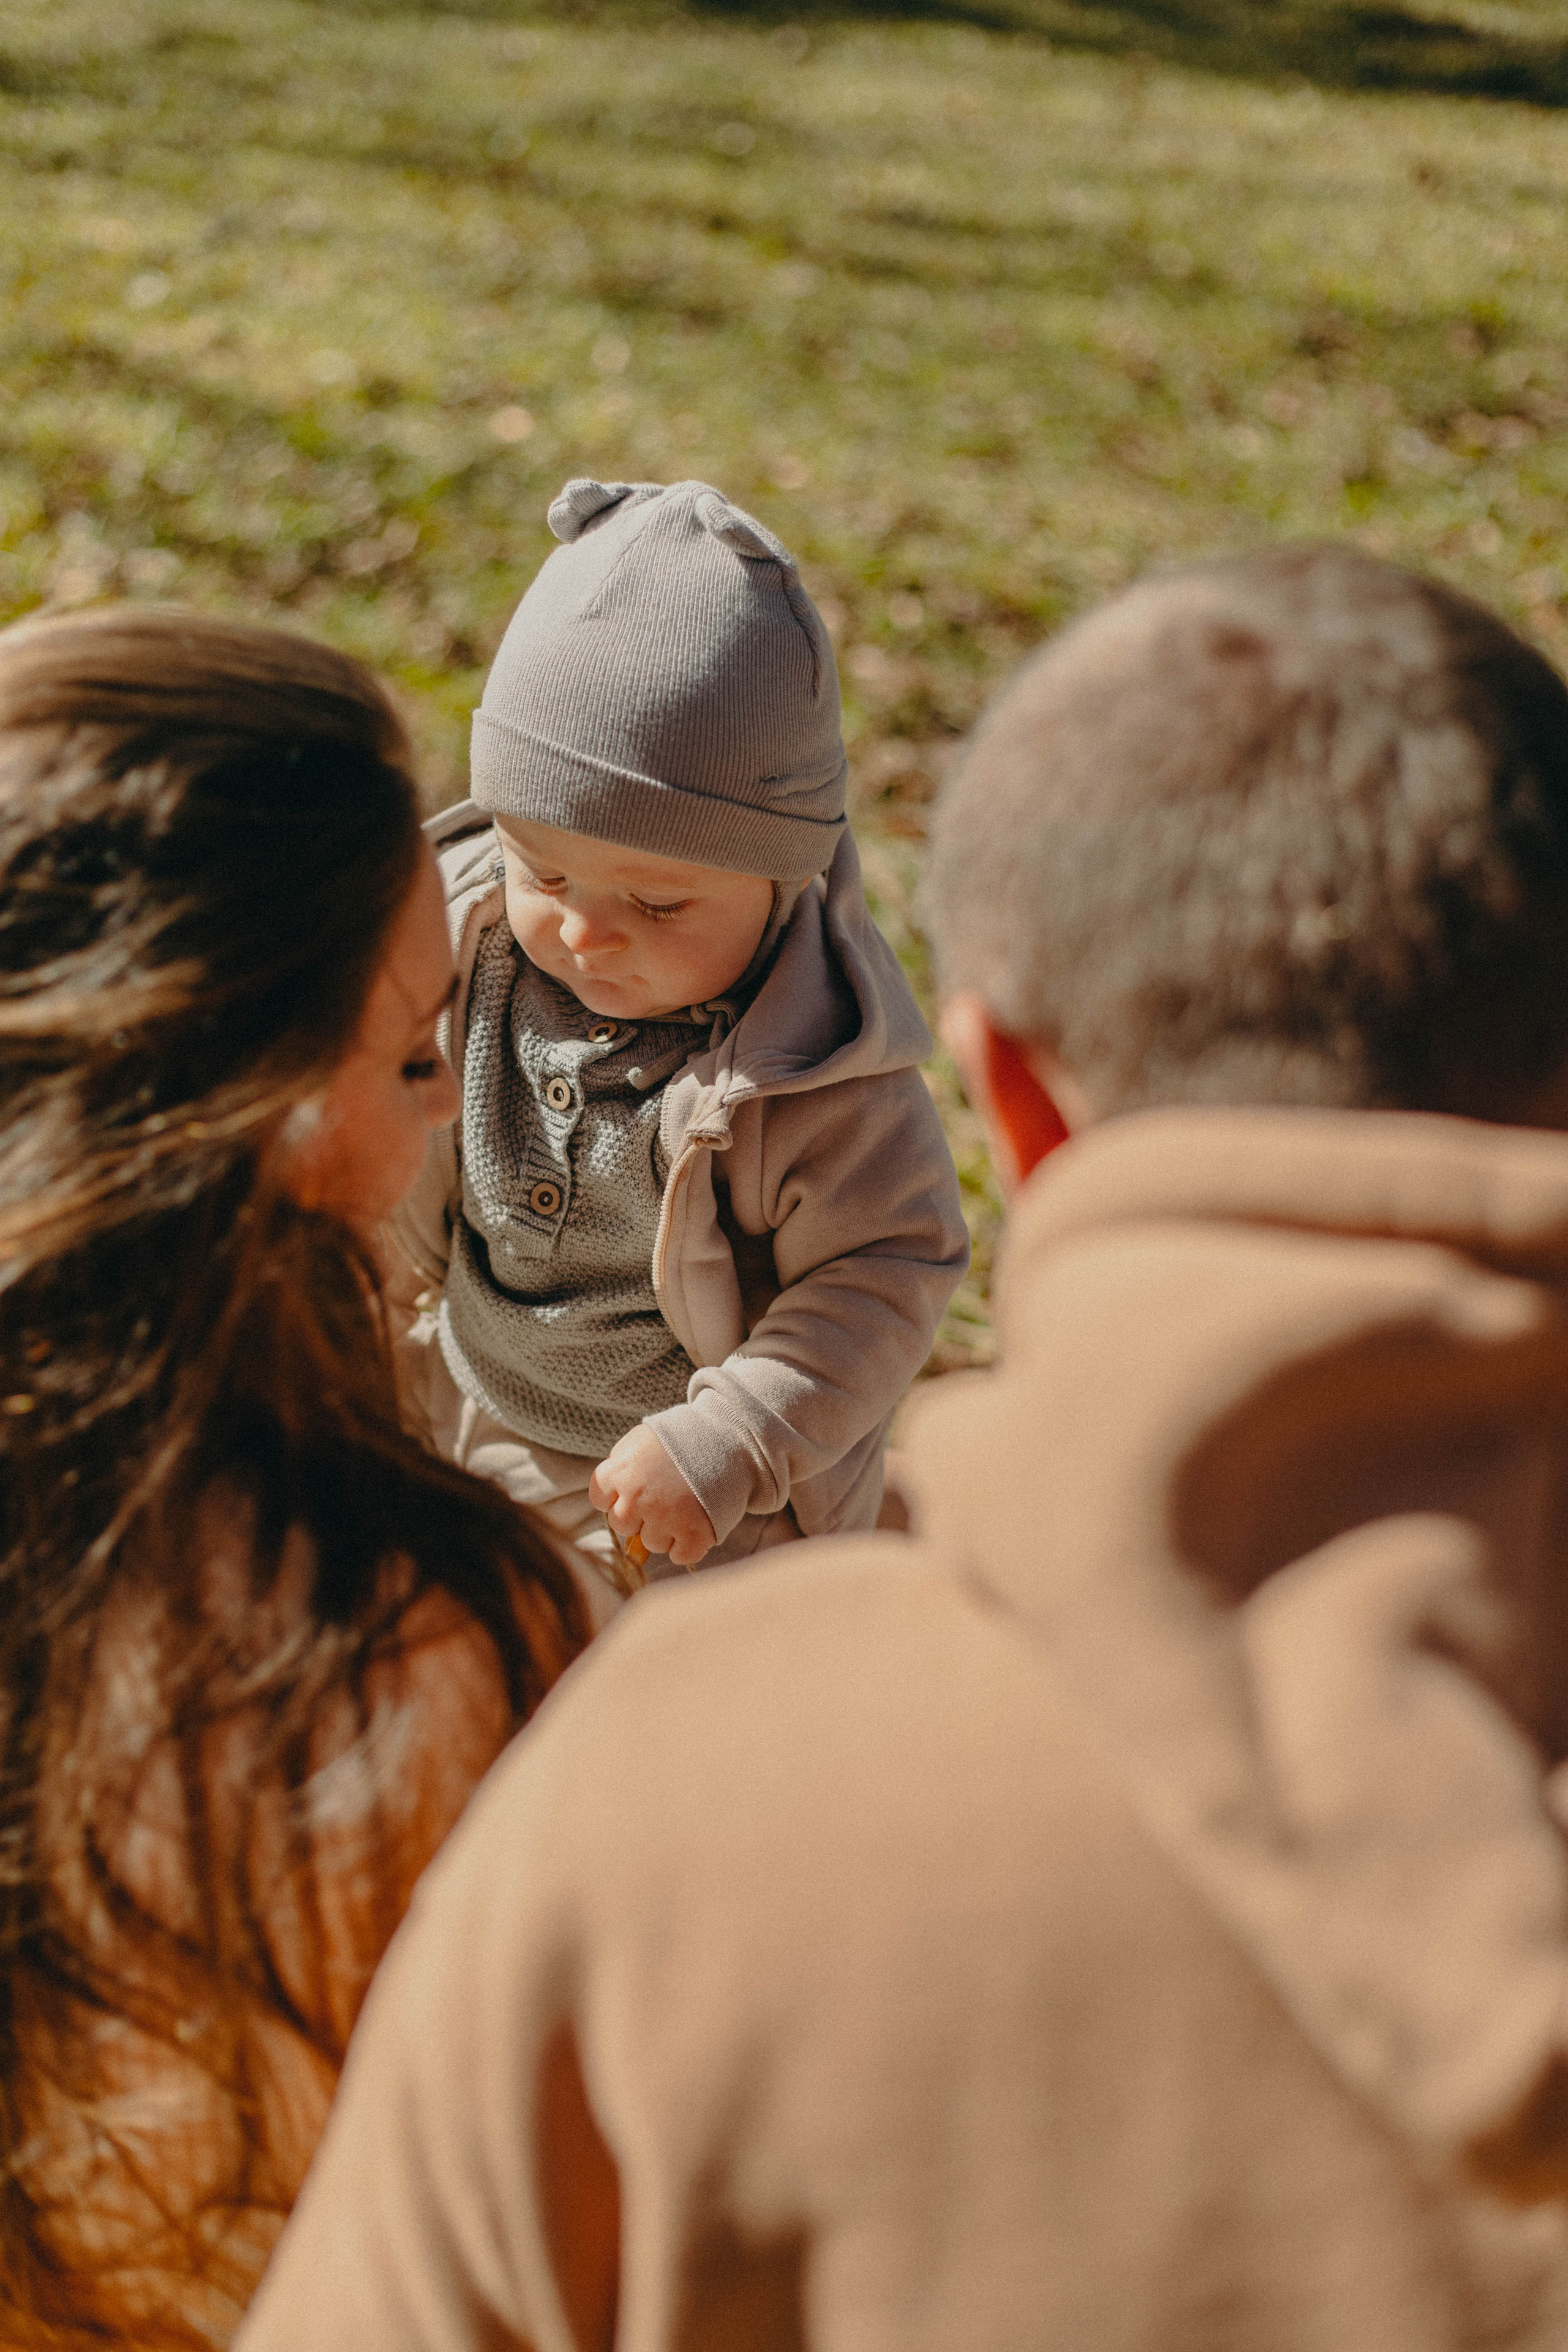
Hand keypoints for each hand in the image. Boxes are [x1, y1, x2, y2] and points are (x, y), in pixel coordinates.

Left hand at [589, 1425, 716, 1568]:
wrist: (731, 1437)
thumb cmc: (683, 1437)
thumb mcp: (642, 1439)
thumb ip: (619, 1463)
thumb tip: (607, 1494)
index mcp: (621, 1471)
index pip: (599, 1500)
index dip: (616, 1495)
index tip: (634, 1489)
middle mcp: (638, 1498)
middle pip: (622, 1525)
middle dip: (638, 1515)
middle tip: (661, 1497)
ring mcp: (666, 1518)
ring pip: (650, 1543)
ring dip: (664, 1530)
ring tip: (682, 1506)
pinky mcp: (694, 1534)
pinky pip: (679, 1555)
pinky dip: (687, 1545)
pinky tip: (695, 1524)